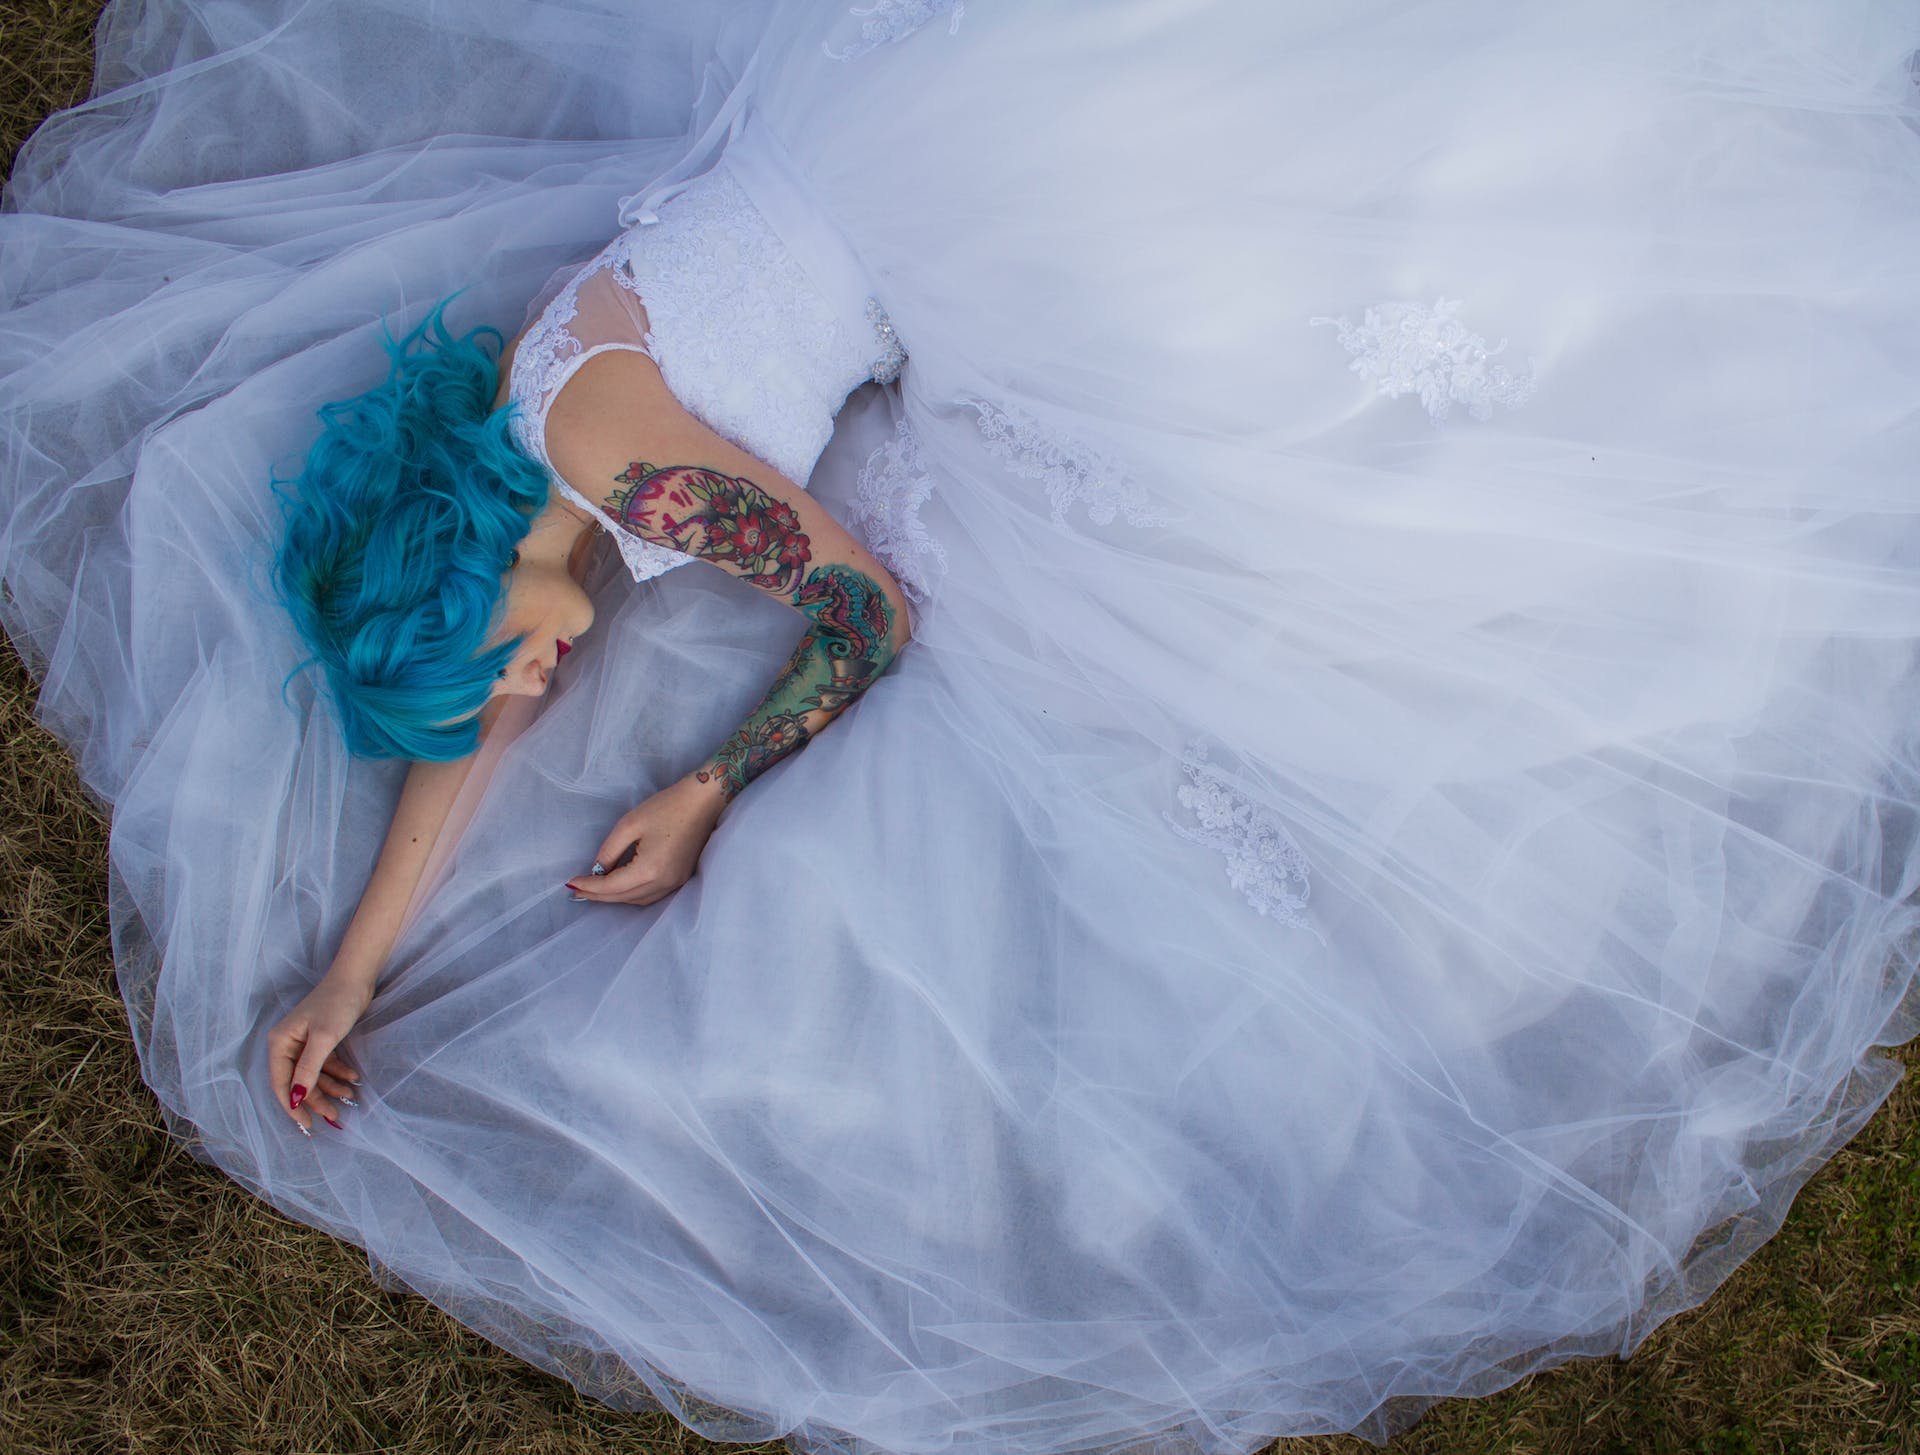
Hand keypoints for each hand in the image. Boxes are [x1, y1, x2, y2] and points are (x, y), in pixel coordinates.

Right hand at [266, 968, 370, 1135]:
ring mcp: (304, 1042)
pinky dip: (338, 1072)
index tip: (307, 1124)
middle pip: (298, 1082)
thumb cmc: (336, 1004)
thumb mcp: (323, 1039)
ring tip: (350, 1097)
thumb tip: (294, 1098)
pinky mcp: (320, 1040)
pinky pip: (325, 1064)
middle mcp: (288, 1044)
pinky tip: (353, 1078)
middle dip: (317, 1100)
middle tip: (335, 1117)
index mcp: (280, 1043)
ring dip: (331, 1087)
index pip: (281, 1083)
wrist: (356, 978)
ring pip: (314, 1075)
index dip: (292, 1106)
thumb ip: (307, 1070)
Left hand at [567, 773, 726, 906]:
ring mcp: (675, 883)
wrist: (704, 801)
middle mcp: (664, 882)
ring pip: (637, 900)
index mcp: (649, 869)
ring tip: (595, 890)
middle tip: (577, 890)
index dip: (589, 886)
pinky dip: (632, 894)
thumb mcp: (629, 824)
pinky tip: (620, 885)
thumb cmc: (666, 807)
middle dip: (598, 895)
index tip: (570, 883)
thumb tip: (597, 871)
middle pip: (623, 898)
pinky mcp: (681, 878)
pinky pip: (651, 895)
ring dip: (615, 897)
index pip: (611, 886)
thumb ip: (609, 851)